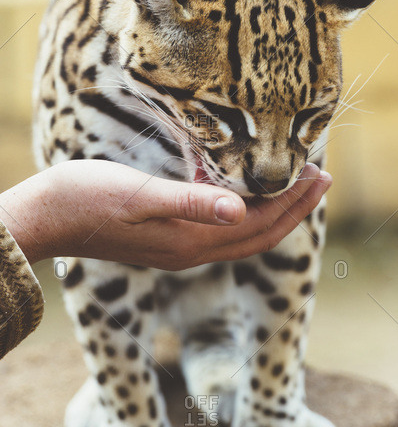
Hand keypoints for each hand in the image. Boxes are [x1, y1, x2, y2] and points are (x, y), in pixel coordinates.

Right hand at [0, 160, 330, 270]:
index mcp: (190, 242)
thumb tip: (240, 210)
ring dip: (272, 210)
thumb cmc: (88, 199)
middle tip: (319, 177)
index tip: (319, 174)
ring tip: (293, 185)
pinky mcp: (167, 238)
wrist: (49, 217)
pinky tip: (243, 192)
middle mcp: (191, 251)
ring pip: (241, 234)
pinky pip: (220, 230)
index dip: (292, 202)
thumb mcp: (139, 195)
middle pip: (257, 234)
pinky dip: (243, 211)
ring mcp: (179, 248)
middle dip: (293, 208)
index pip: (258, 224)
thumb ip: (190, 203)